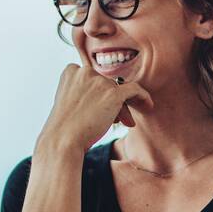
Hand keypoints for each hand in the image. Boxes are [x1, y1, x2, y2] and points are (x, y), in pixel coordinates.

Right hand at [36, 61, 153, 154]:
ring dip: (120, 108)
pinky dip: (143, 96)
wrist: (63, 140)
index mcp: (71, 70)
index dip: (98, 94)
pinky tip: (148, 105)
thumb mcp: (71, 102)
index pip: (93, 79)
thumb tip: (116, 94)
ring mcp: (99, 81)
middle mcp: (85, 71)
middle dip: (111, 102)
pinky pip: (134, 90)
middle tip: (113, 122)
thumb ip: (86, 93)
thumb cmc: (65, 128)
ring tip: (116, 124)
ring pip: (119, 91)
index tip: (98, 110)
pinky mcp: (113, 93)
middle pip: (107, 84)